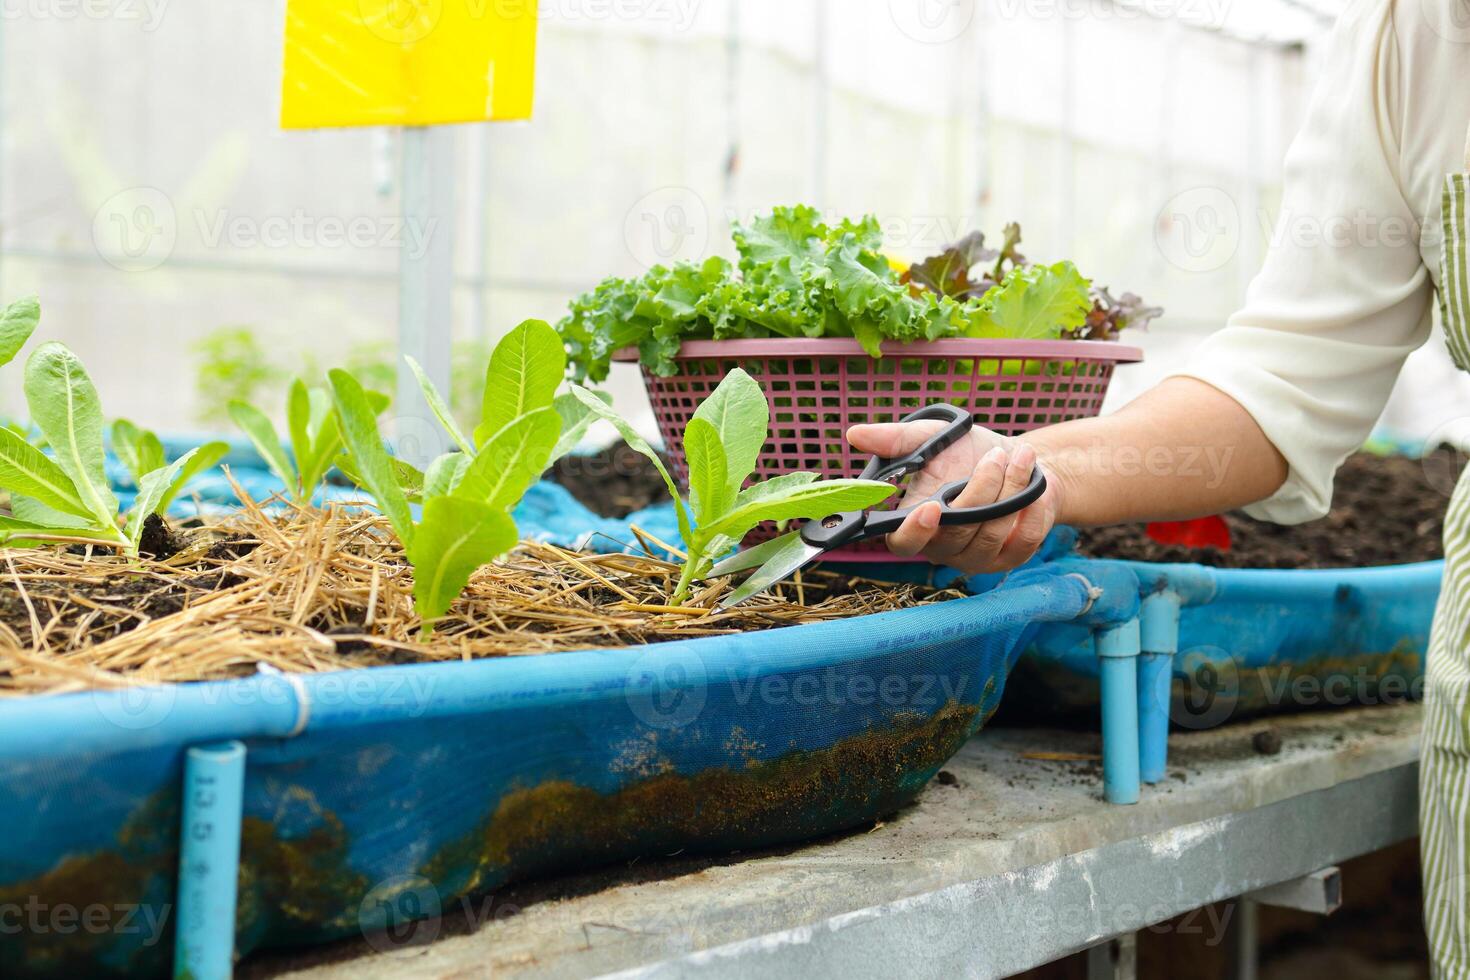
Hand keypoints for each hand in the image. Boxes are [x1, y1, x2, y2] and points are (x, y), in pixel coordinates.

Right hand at [845, 420, 1061, 574]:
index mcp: (914, 521)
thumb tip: (854, 434)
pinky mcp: (1010, 558)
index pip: (903, 543)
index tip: (930, 507)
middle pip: (958, 531)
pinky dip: (1034, 508)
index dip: (914, 531)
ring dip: (1011, 490)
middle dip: (982, 489)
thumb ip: (896, 439)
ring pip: (992, 532)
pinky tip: (1036, 484)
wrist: (1018, 461)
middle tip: (996, 455)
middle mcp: (942, 547)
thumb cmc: (966, 451)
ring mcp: (977, 557)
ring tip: (1020, 456)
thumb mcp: (931, 437)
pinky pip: (1025, 540)